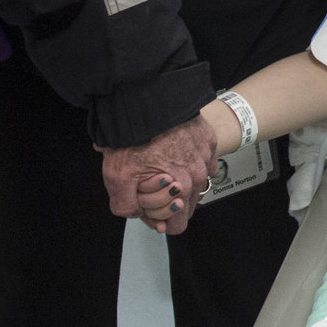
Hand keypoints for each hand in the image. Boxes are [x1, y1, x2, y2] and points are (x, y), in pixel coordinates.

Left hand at [97, 117, 219, 236]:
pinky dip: (192, 160)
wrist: (149, 100)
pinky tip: (177, 153)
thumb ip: (126, 205)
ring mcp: (206, 157)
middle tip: (151, 184)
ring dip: (182, 180)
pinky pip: (206, 160)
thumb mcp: (117, 176)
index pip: (177, 226)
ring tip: (163, 166)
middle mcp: (199, 176)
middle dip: (170, 201)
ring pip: (197, 183)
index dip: (158, 220)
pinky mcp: (208, 140)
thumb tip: (137, 214)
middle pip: (188, 206)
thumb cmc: (135, 136)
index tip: (146, 205)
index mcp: (182, 189)